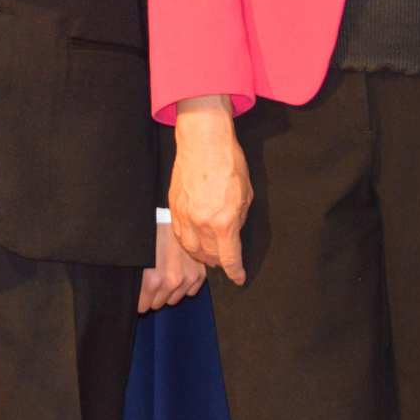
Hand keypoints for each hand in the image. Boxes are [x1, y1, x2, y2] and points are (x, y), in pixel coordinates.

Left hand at [140, 221, 206, 311]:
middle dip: (153, 295)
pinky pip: (190, 292)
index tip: (139, 290)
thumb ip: (134, 281)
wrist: (168, 214)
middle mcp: (172, 282)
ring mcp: (188, 278)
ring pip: (174, 300)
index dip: (139, 299)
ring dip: (169, 290)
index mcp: (152, 281)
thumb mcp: (134, 258)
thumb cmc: (148, 235)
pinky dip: (184, 285)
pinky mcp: (200, 273)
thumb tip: (125, 297)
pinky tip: (179, 271)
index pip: (142, 308)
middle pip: (158, 304)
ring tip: (165, 272)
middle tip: (152, 277)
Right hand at [170, 96, 252, 284]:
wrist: (204, 142)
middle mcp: (202, 223)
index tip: (239, 278)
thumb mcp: (246, 193)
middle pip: (210, 256)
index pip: (229, 258)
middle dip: (220, 262)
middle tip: (226, 261)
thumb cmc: (229, 163)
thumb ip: (238, 219)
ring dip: (202, 256)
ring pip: (191, 249)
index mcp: (224, 221)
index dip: (236, 272)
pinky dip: (188, 243)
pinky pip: (179, 236)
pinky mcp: (173, 209)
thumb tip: (233, 234)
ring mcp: (184, 216)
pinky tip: (194, 243)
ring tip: (210, 255)